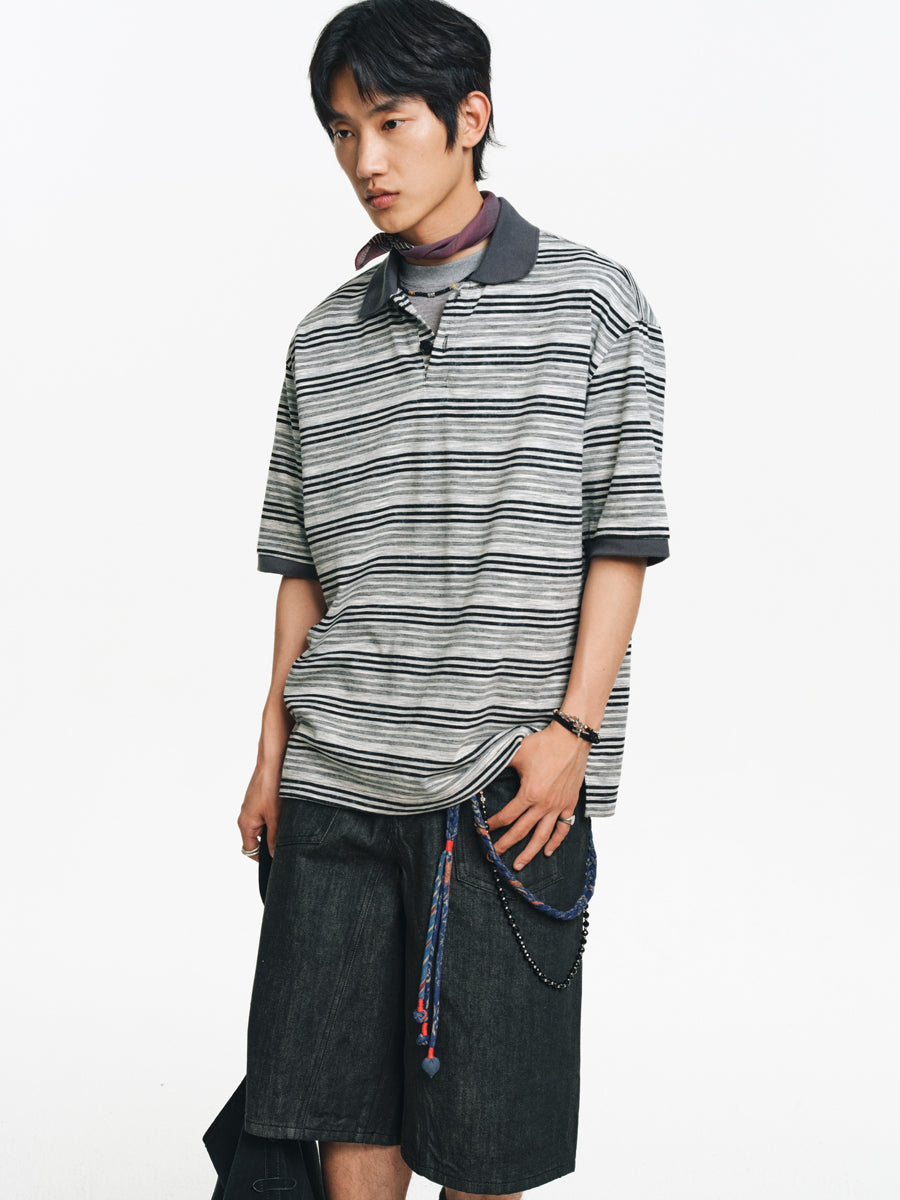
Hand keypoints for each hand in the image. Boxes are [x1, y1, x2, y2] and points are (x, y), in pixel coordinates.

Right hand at [237, 762, 282, 860]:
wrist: (272, 761)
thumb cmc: (270, 786)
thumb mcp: (275, 817)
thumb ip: (274, 838)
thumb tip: (274, 855)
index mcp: (245, 823)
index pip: (250, 849)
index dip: (262, 858)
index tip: (276, 861)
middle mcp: (246, 816)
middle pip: (257, 839)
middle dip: (271, 841)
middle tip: (287, 841)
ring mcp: (252, 808)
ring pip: (263, 826)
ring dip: (274, 827)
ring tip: (286, 822)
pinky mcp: (259, 800)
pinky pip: (265, 815)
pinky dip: (275, 816)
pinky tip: (285, 811)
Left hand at [487, 722, 590, 869]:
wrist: (572, 739)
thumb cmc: (544, 744)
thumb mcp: (516, 752)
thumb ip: (499, 764)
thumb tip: (482, 769)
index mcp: (529, 793)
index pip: (507, 816)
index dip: (493, 824)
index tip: (483, 829)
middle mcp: (544, 804)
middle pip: (521, 831)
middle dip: (505, 845)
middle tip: (493, 856)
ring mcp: (559, 806)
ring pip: (542, 836)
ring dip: (529, 852)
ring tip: (518, 864)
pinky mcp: (570, 803)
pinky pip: (563, 828)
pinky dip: (555, 842)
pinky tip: (547, 851)